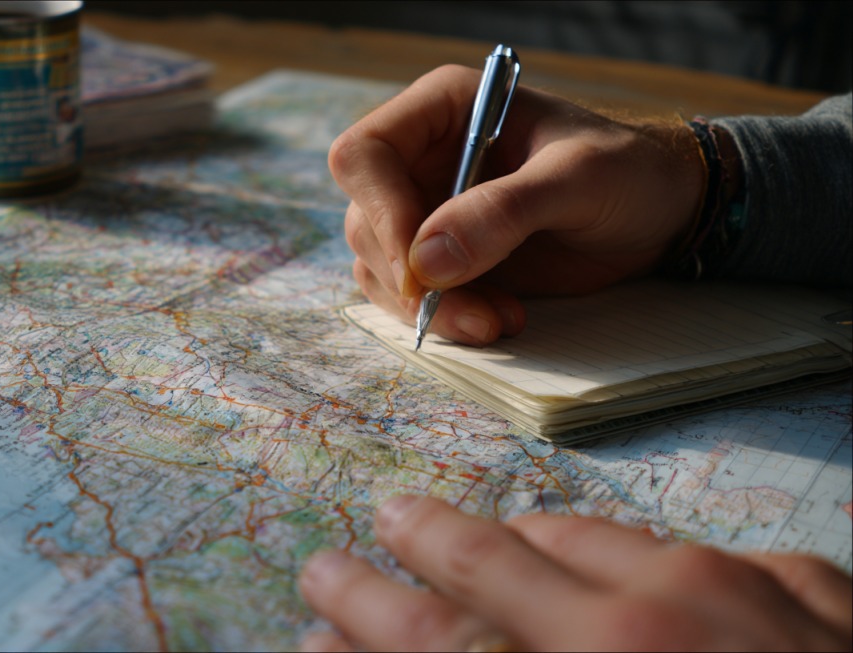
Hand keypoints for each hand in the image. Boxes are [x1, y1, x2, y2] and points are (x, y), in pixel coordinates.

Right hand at [298, 496, 852, 650]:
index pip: (428, 643)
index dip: (361, 616)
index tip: (315, 593)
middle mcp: (645, 623)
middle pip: (494, 560)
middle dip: (420, 540)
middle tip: (380, 521)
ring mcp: (740, 595)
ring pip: (598, 535)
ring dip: (534, 535)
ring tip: (498, 530)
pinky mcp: (823, 592)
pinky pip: (716, 557)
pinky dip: (669, 563)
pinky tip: (667, 576)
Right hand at [332, 65, 704, 345]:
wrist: (663, 213)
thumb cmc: (629, 171)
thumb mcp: (579, 179)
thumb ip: (504, 212)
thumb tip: (425, 262)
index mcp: (442, 112)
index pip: (365, 155)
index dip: (381, 211)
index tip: (420, 268)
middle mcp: (422, 159)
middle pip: (367, 221)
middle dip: (412, 278)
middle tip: (473, 314)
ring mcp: (428, 212)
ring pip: (382, 268)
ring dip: (430, 307)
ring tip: (497, 321)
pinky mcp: (444, 260)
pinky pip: (411, 296)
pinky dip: (444, 318)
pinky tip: (498, 319)